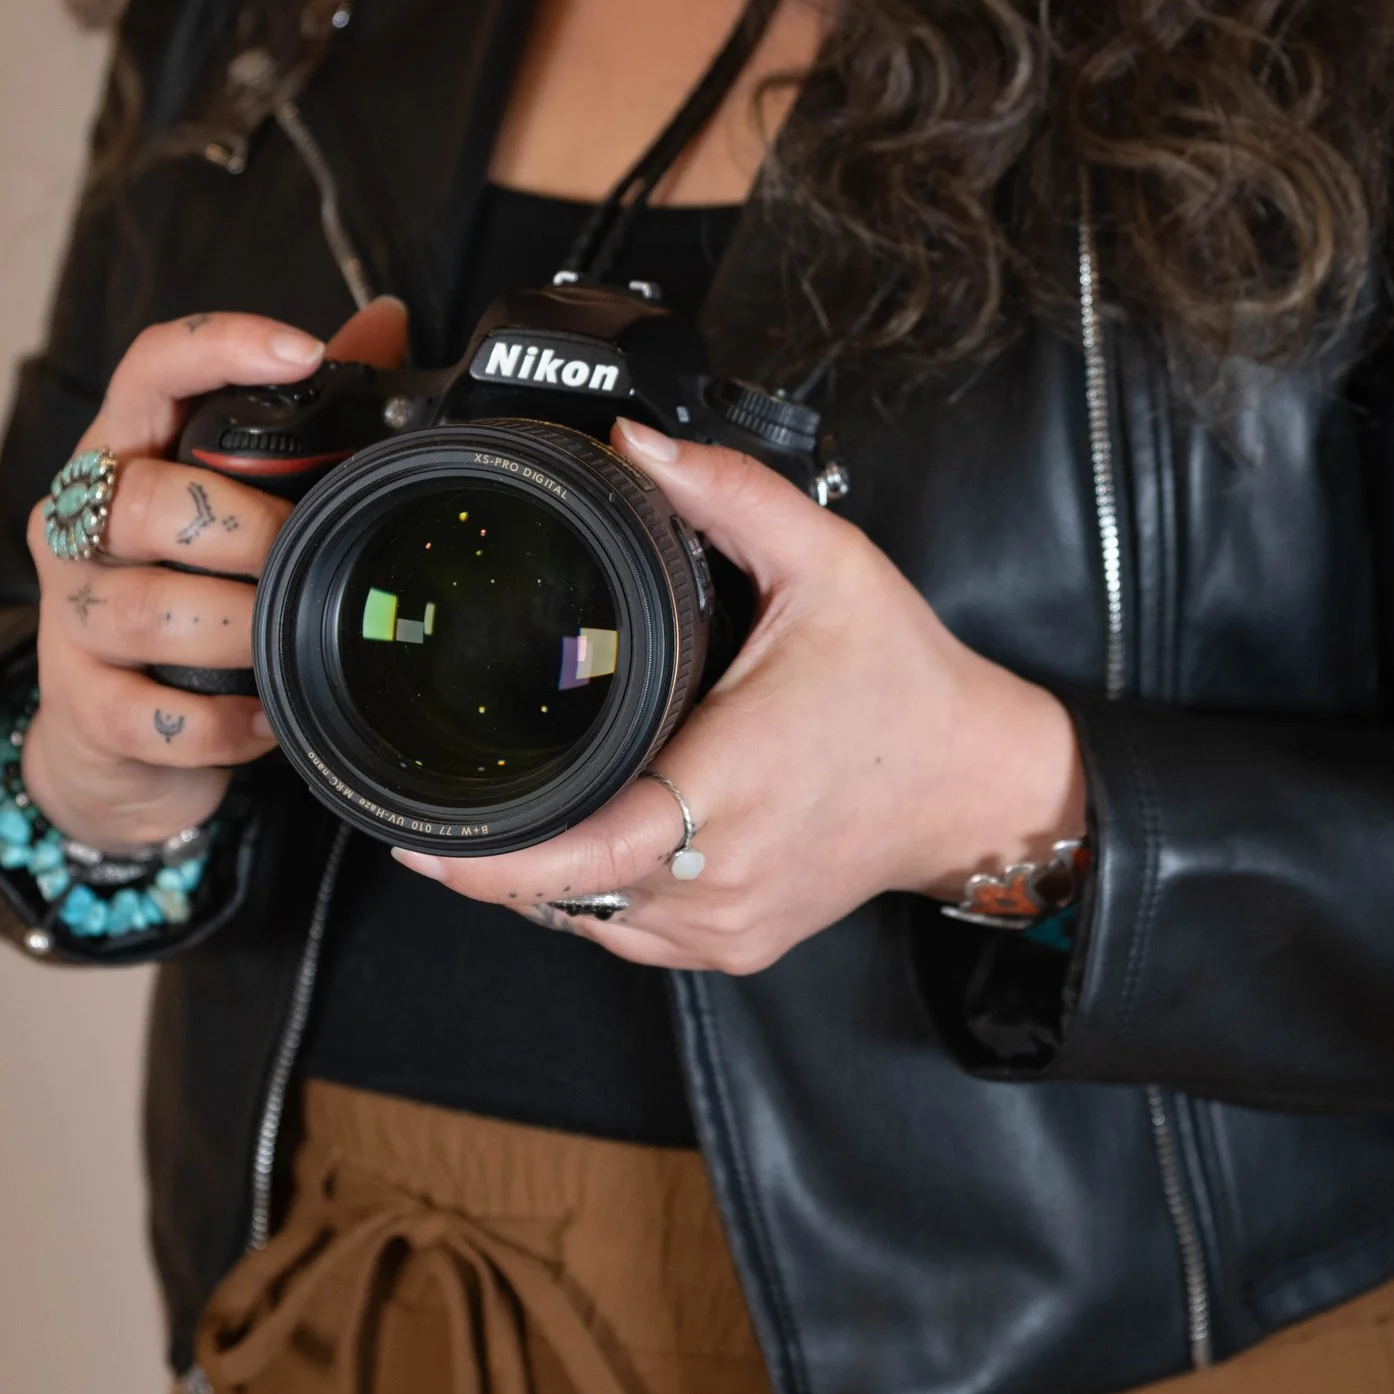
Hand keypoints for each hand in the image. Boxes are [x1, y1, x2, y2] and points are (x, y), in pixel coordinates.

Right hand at [19, 298, 408, 849]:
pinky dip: (226, 724)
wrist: (112, 736)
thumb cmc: (189, 590)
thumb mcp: (239, 498)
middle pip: (143, 501)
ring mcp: (69, 615)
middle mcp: (78, 523)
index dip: (220, 347)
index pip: (150, 369)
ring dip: (240, 632)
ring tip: (287, 641)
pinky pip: (154, 716)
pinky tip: (265, 717)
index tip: (304, 352)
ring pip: (147, 611)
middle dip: (250, 533)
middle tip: (308, 556)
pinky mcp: (80, 704)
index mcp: (124, 454)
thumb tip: (387, 322)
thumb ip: (305, 414)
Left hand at [391, 418, 1085, 973]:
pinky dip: (591, 897)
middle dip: (496, 853)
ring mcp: (728, 927)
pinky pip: (626, 937)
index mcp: (727, 792)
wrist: (977, 784)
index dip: (487, 859)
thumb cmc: (905, 682)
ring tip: (512, 812)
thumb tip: (635, 444)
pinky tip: (582, 842)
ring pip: (585, 922)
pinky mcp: (736, 948)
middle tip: (442, 799)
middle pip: (560, 892)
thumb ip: (728, 494)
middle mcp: (720, 879)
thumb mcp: (829, 564)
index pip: (577, 856)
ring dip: (541, 875)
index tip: (416, 838)